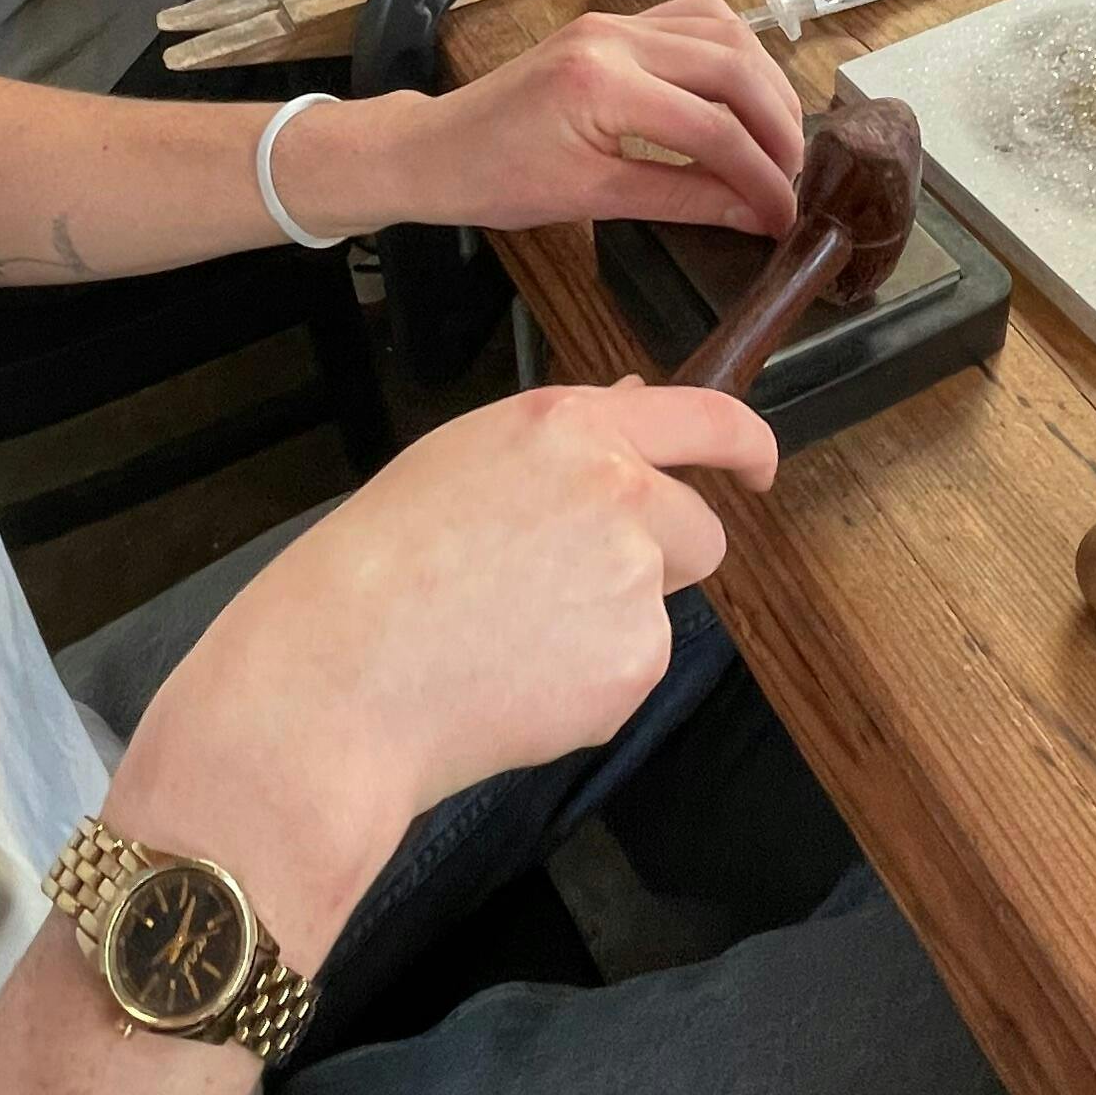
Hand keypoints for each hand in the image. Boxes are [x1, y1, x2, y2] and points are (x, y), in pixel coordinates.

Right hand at [109, 378, 778, 949]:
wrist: (337, 684)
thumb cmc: (371, 573)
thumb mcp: (459, 463)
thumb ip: (560, 443)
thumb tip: (634, 408)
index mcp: (566, 427)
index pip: (704, 415)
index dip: (746, 443)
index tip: (758, 466)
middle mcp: (618, 492)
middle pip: (699, 529)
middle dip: (659, 562)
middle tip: (559, 593)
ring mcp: (633, 580)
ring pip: (659, 609)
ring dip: (608, 627)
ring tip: (504, 640)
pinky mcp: (634, 662)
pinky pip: (629, 671)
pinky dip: (587, 686)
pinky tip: (510, 683)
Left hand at [408, 0, 805, 239]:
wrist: (437, 149)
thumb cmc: (497, 180)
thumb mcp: (593, 200)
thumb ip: (683, 199)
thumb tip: (754, 212)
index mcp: (603, 85)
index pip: (712, 128)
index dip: (760, 176)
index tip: (785, 214)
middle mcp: (615, 38)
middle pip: (732, 67)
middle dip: (777, 124)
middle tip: (793, 176)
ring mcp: (614, 22)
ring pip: (723, 31)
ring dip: (763, 82)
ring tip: (780, 138)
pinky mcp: (612, 23)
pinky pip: (693, 18)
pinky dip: (732, 51)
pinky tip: (745, 90)